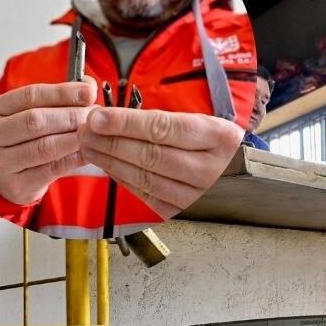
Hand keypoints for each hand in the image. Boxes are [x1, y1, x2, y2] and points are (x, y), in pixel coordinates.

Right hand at [0, 78, 96, 204]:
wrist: (8, 180)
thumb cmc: (22, 140)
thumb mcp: (31, 114)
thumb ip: (57, 99)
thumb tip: (88, 84)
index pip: (29, 95)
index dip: (62, 92)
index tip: (89, 91)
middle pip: (35, 120)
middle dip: (70, 116)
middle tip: (94, 115)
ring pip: (44, 147)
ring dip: (74, 138)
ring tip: (94, 132)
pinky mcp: (16, 184)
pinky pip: (52, 169)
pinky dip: (74, 159)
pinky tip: (89, 152)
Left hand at [78, 107, 243, 218]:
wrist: (239, 176)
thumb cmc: (216, 145)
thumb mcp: (203, 122)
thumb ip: (163, 119)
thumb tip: (116, 116)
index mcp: (218, 138)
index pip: (163, 129)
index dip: (125, 123)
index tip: (99, 117)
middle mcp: (209, 168)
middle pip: (150, 154)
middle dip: (111, 141)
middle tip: (86, 130)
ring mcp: (196, 193)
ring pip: (144, 176)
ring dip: (110, 160)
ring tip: (90, 146)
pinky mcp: (181, 209)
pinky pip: (145, 193)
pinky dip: (122, 178)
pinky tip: (108, 164)